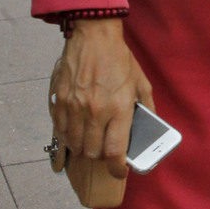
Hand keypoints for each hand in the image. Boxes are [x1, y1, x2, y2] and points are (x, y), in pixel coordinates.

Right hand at [50, 19, 152, 178]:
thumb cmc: (119, 59)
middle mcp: (95, 111)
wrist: (93, 36)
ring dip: (83, 148)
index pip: (115, 151)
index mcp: (118, 107)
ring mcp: (75, 108)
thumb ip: (147, 107)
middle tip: (105, 149)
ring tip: (91, 140)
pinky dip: (68, 137)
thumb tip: (150, 127)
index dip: (117, 168)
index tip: (119, 171)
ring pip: (75, 146)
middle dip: (100, 157)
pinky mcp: (60, 102)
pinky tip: (75, 132)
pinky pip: (61, 132)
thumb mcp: (141, 82)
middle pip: (93, 152)